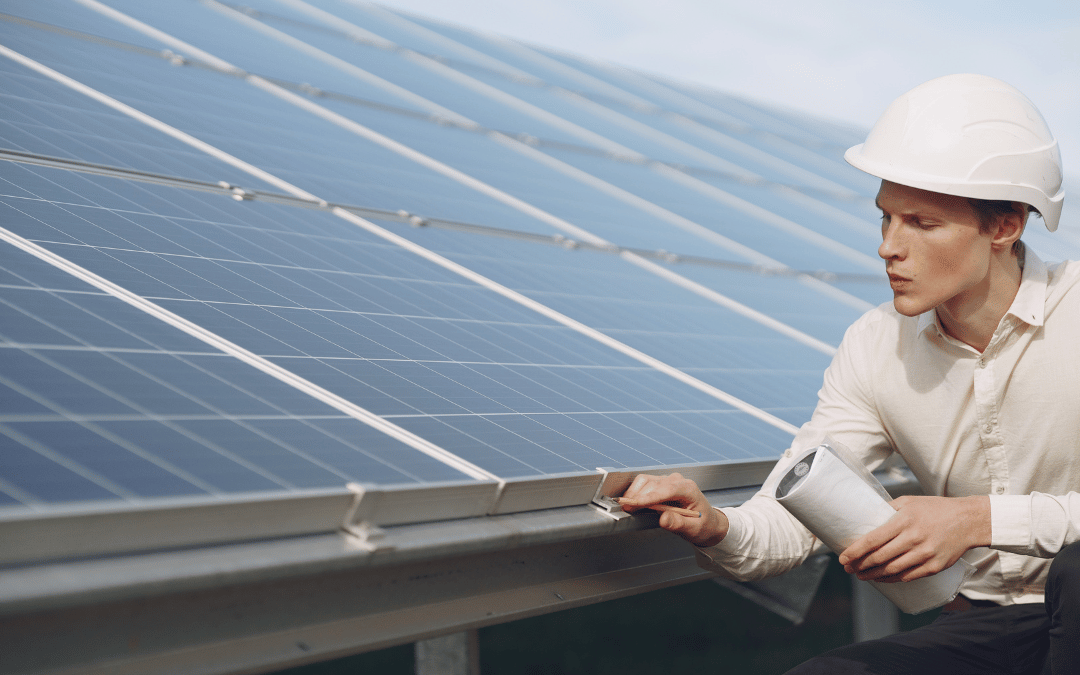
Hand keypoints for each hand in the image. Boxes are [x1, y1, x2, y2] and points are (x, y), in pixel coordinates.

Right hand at [619, 472, 728, 546]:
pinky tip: (632, 502)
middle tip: (626, 509)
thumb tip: (664, 519)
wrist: (706, 521)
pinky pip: (644, 483)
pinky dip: (635, 491)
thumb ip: (679, 524)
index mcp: (689, 489)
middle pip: (653, 484)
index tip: (636, 503)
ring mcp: (668, 481)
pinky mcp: (660, 484)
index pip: (667, 489)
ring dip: (634, 492)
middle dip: (638, 496)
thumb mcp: (694, 529)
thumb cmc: (702, 524)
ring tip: (628, 507)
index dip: (650, 496)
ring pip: (645, 481)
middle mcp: (677, 481)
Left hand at [838, 495, 989, 582]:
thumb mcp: (909, 501)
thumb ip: (887, 508)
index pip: (873, 540)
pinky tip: (881, 578)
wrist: (968, 521)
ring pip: (892, 570)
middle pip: (879, 558)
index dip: (855, 551)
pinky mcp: (934, 567)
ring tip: (860, 575)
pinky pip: (908, 577)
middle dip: (860, 565)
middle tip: (848, 568)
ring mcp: (925, 555)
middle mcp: (913, 539)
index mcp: (904, 521)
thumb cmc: (935, 508)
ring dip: (872, 575)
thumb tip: (866, 515)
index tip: (842, 558)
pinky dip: (891, 579)